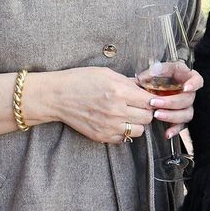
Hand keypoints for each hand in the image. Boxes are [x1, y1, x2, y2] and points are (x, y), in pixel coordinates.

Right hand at [41, 67, 156, 144]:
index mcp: (119, 92)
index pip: (149, 101)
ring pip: (139, 130)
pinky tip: (117, 122)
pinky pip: (124, 138)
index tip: (148, 97)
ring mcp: (109, 126)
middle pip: (148, 117)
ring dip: (137, 123)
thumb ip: (127, 81)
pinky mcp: (102, 136)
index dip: (151, 99)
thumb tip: (143, 87)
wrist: (57, 97)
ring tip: (128, 115)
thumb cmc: (79, 81)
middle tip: (139, 106)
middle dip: (146, 111)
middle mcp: (116, 111)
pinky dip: (124, 131)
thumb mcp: (106, 73)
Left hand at [144, 67, 202, 137]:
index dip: (194, 84)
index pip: (197, 80)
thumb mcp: (155, 70)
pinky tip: (167, 133)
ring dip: (171, 115)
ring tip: (156, 115)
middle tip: (155, 102)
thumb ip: (155, 72)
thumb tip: (148, 75)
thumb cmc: (154, 78)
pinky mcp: (181, 119)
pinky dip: (174, 130)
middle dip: (171, 102)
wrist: (149, 91)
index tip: (186, 88)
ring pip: (186, 114)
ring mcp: (186, 106)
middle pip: (188, 99)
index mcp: (185, 78)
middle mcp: (188, 93)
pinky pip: (181, 126)